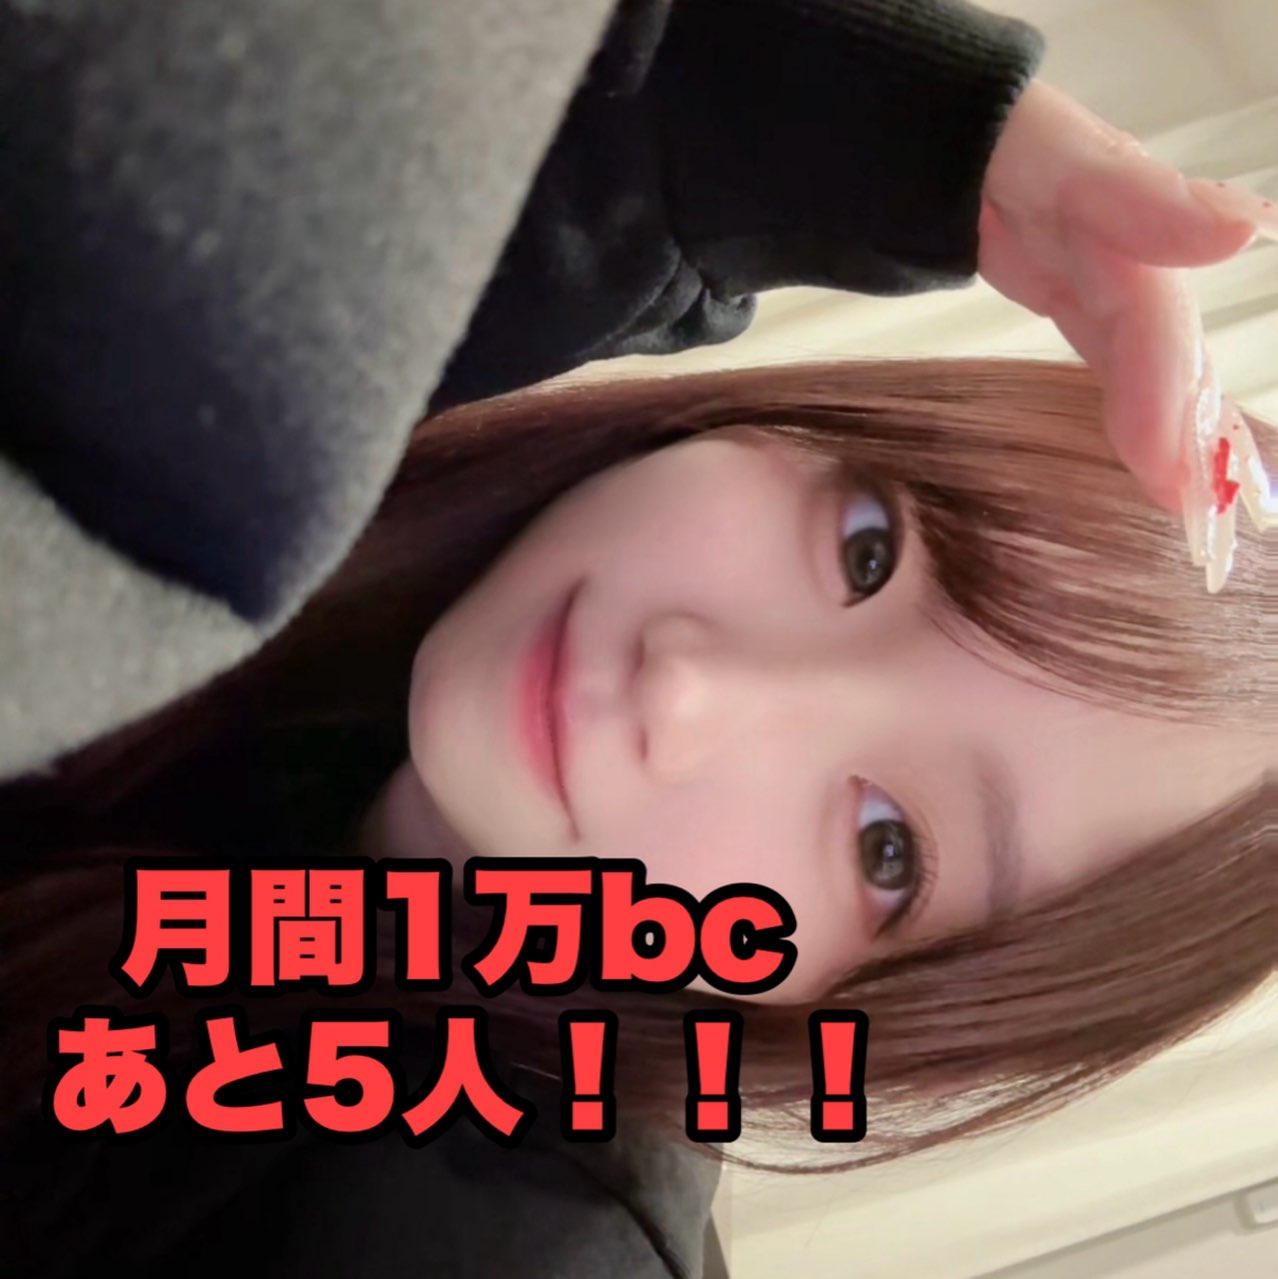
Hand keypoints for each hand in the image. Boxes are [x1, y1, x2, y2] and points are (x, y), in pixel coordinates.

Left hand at [978, 79, 1275, 518]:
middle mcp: (1117, 244)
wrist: (918, 122)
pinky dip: (1137, 401)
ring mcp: (1095, 263)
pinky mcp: (1072, 280)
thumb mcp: (1035, 146)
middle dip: (1186, 434)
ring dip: (1172, 428)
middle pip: (1164, 347)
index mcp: (1114, 216)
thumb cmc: (967, 132)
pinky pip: (1117, 349)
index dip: (1165, 398)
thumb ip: (1130, 188)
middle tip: (1205, 523)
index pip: (1150, 320)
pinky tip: (1154, 451)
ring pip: (1147, 356)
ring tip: (1192, 506)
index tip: (1178, 480)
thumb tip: (1244, 231)